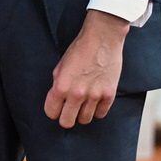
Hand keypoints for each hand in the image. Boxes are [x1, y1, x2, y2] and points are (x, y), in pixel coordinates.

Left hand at [43, 10, 126, 127]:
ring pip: (85, 120)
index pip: (51, 113)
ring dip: (82, 113)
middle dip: (66, 117)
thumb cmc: (80, 49)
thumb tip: (57, 99)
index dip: (53, 110)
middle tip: (69, 110)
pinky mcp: (109, 94)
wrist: (102, 38)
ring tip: (84, 103)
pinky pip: (101, 114)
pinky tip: (95, 100)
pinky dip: (97, 110)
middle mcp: (77, 94)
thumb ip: (57, 85)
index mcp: (61, 86)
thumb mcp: (60, 66)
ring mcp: (94, 95)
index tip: (57, 107)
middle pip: (67, 122)